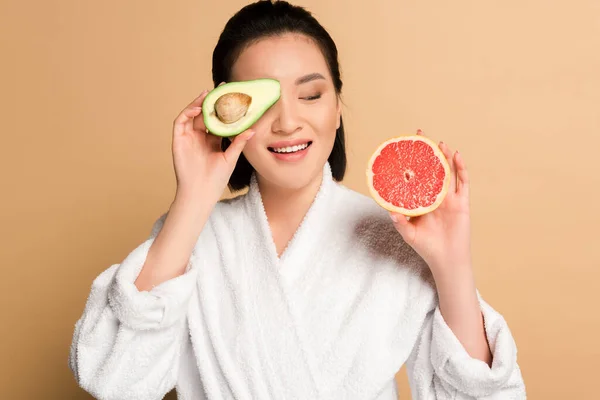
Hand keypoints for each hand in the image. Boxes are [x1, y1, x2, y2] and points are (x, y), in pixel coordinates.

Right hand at [171, 89, 254, 202]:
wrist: (201, 192)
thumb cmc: (216, 179)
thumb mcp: (231, 157)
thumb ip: (238, 142)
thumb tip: (251, 130)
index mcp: (212, 141)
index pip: (217, 120)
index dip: (223, 108)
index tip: (231, 96)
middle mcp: (199, 137)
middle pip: (204, 114)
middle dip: (211, 100)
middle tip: (220, 88)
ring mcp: (188, 138)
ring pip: (192, 114)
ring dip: (198, 103)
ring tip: (208, 94)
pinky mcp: (178, 140)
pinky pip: (180, 122)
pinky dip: (187, 112)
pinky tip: (197, 108)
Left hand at [390, 130, 470, 273]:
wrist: (446, 259)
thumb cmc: (426, 247)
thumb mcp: (408, 233)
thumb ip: (399, 222)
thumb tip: (389, 210)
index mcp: (421, 200)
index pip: (414, 176)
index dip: (410, 163)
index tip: (403, 148)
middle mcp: (434, 196)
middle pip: (431, 169)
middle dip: (427, 152)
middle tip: (420, 135)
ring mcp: (449, 198)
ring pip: (448, 172)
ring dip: (445, 157)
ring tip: (440, 143)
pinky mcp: (462, 202)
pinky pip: (463, 182)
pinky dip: (461, 169)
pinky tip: (457, 156)